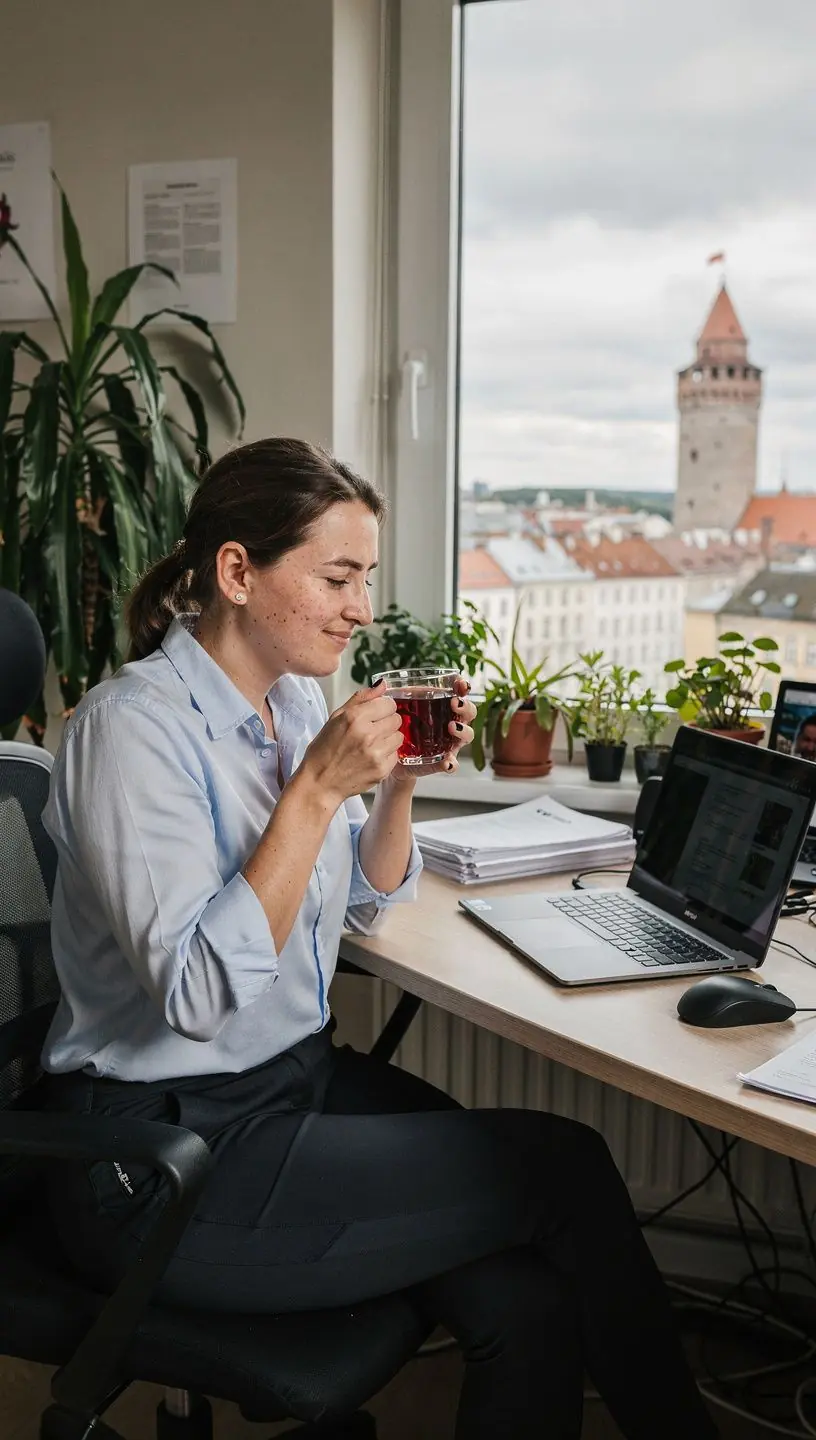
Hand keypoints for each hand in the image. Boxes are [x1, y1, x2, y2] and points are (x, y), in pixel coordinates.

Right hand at [300, 683, 402, 805]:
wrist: (320, 782)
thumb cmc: (324, 750)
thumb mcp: (336, 718)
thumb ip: (361, 699)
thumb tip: (382, 685)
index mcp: (354, 717)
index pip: (388, 703)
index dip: (383, 708)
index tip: (376, 714)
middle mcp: (367, 734)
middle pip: (396, 719)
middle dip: (386, 723)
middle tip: (372, 731)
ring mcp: (376, 753)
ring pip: (399, 736)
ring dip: (388, 739)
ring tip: (372, 745)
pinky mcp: (382, 769)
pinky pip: (396, 755)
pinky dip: (386, 755)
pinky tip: (371, 757)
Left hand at [386, 676, 476, 784]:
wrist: (390, 756)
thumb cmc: (397, 728)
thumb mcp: (394, 710)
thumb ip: (390, 696)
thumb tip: (381, 683)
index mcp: (441, 707)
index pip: (458, 693)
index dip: (463, 687)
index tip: (460, 684)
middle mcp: (450, 723)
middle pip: (468, 712)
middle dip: (465, 707)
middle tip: (455, 704)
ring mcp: (448, 743)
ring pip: (467, 735)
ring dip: (463, 730)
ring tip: (452, 728)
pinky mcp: (441, 761)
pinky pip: (452, 763)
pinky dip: (451, 763)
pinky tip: (446, 762)